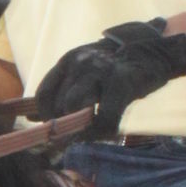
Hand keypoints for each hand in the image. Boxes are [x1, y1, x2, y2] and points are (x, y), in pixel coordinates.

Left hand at [31, 18, 185, 139]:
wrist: (155, 51)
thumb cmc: (116, 67)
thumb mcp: (86, 71)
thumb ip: (61, 90)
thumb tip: (31, 117)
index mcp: (68, 60)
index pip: (43, 93)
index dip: (44, 116)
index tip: (53, 128)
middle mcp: (80, 63)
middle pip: (57, 104)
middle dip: (63, 126)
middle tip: (76, 135)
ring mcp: (100, 71)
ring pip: (75, 109)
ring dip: (81, 129)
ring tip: (91, 133)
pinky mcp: (121, 83)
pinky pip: (104, 116)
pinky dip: (102, 131)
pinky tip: (108, 131)